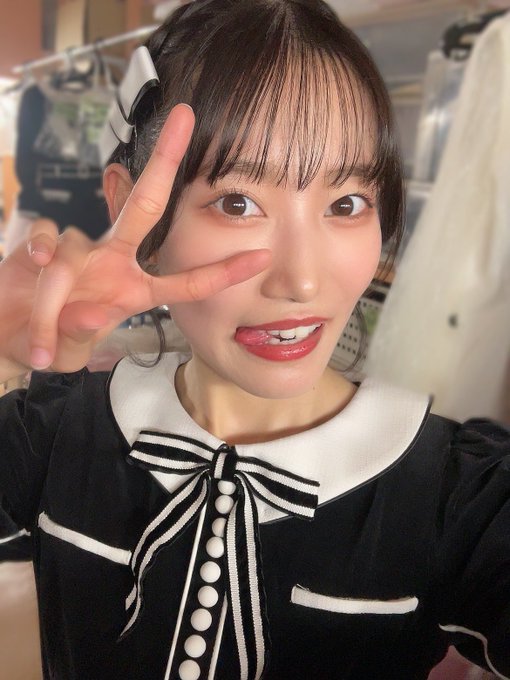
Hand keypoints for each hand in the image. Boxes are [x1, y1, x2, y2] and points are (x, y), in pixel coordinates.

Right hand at [0, 104, 269, 378]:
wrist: (8, 334)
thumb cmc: (52, 341)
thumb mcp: (74, 347)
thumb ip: (85, 333)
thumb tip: (92, 311)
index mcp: (135, 290)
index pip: (188, 282)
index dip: (224, 272)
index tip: (264, 257)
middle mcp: (114, 260)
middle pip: (145, 204)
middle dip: (164, 161)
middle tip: (184, 118)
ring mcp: (79, 248)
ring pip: (74, 247)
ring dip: (55, 299)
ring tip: (41, 340)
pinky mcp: (41, 242)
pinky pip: (45, 236)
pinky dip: (37, 252)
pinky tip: (32, 270)